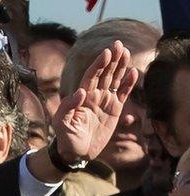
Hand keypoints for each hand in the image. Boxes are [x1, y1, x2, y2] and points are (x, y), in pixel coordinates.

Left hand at [51, 41, 137, 163]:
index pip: (91, 76)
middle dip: (111, 60)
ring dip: (120, 67)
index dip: (99, 64)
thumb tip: (81, 92)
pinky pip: (123, 94)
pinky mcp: (114, 110)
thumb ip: (68, 107)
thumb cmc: (66, 137)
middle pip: (104, 74)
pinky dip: (128, 84)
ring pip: (114, 80)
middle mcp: (93, 95)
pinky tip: (133, 72)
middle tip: (118, 44)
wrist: (76, 152)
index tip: (106, 52)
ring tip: (126, 52)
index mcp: (81, 96)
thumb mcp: (62, 122)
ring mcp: (105, 102)